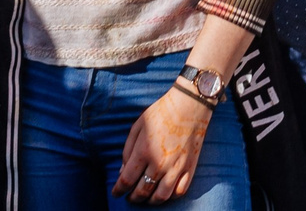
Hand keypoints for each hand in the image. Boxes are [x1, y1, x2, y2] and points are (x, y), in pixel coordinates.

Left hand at [115, 84, 214, 203]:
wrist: (190, 104)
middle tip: (129, 198)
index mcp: (144, 151)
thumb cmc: (161, 112)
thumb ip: (127, 150)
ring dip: (150, 201)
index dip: (118, 190)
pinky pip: (179, 191)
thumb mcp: (138, 126)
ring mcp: (176, 167)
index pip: (127, 180)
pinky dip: (170, 197)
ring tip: (145, 199)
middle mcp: (159, 163)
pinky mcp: (190, 167)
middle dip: (132, 198)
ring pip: (161, 197)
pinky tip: (164, 193)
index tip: (116, 193)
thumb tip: (123, 172)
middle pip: (142, 191)